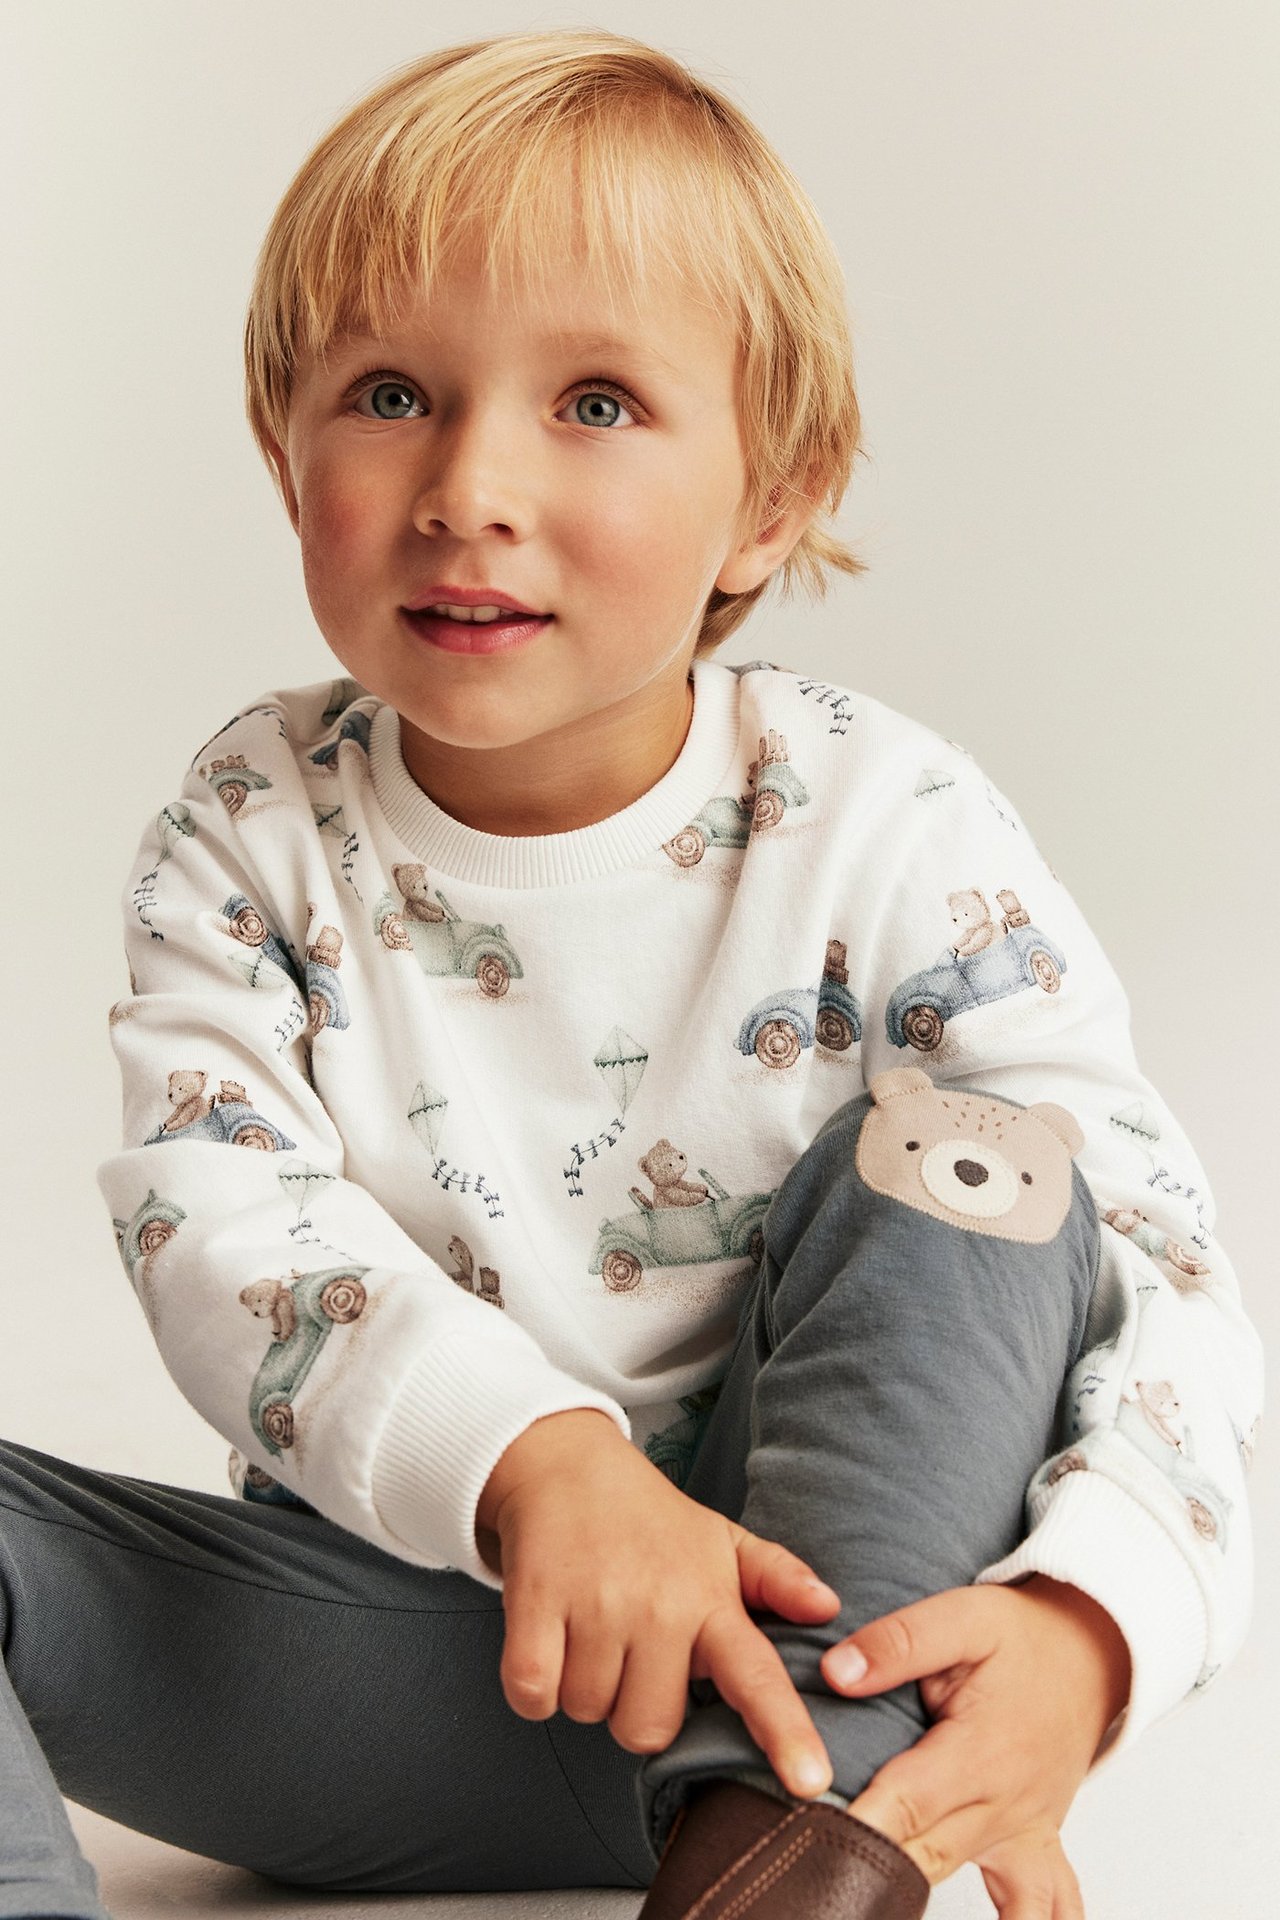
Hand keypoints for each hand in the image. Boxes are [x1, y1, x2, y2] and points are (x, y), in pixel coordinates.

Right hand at [479, 1409, 843, 1798]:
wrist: (566, 1468)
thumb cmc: (650, 1521)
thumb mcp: (721, 1541)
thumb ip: (776, 1578)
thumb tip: (828, 1607)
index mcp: (711, 1600)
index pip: (757, 1677)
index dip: (784, 1732)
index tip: (810, 1781)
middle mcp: (659, 1606)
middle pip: (647, 1729)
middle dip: (633, 1704)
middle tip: (630, 1650)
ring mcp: (595, 1605)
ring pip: (588, 1712)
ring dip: (582, 1687)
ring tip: (591, 1630)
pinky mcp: (535, 1604)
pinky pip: (533, 1696)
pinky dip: (533, 1685)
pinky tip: (550, 1637)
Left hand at [819, 1576, 1131, 1916]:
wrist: (1088, 1655)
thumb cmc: (1020, 1637)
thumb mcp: (962, 1616)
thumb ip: (899, 1642)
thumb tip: (838, 1672)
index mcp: (980, 1750)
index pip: (908, 1801)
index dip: (860, 1825)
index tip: (814, 1839)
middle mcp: (1002, 1805)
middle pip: (924, 1855)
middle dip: (868, 1866)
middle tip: (815, 1877)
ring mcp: (1019, 1834)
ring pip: (962, 1882)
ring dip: (914, 1897)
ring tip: (865, 1905)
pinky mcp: (1032, 1848)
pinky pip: (1043, 1909)